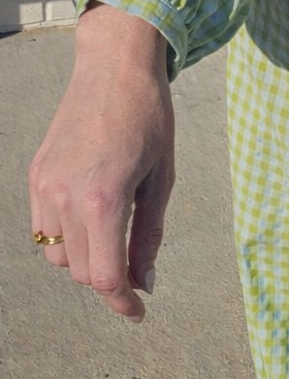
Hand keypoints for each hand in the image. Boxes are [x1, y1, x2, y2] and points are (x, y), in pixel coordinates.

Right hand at [28, 2, 174, 322]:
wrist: (114, 67)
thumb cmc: (149, 117)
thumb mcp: (162, 177)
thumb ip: (150, 235)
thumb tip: (145, 282)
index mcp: (104, 199)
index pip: (105, 276)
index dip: (122, 302)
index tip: (138, 312)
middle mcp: (66, 197)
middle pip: (82, 270)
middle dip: (110, 277)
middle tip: (136, 264)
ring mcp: (45, 186)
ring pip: (58, 254)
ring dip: (86, 255)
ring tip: (114, 227)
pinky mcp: (35, 175)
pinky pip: (44, 227)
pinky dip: (66, 234)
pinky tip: (91, 210)